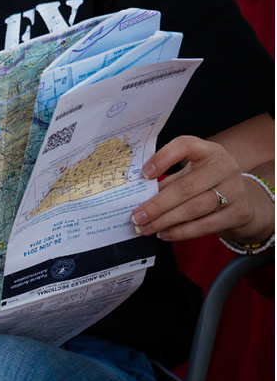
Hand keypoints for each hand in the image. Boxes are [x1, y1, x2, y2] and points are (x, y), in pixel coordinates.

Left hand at [132, 135, 273, 245]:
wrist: (244, 200)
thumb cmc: (206, 182)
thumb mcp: (189, 173)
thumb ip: (167, 181)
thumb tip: (136, 196)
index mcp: (208, 151)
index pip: (184, 146)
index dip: (163, 158)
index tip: (143, 174)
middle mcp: (224, 167)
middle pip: (185, 187)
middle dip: (157, 205)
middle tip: (137, 216)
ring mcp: (235, 190)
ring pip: (194, 208)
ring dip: (165, 221)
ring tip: (145, 228)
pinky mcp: (239, 212)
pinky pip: (206, 225)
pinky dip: (182, 232)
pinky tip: (164, 234)